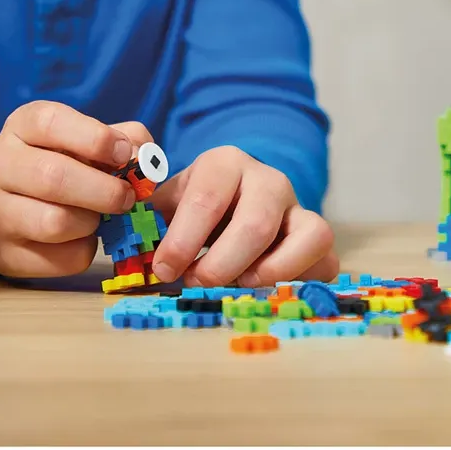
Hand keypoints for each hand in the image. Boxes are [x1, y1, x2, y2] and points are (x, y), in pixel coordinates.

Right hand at [0, 103, 151, 278]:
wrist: (4, 214)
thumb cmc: (58, 166)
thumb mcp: (84, 140)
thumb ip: (122, 138)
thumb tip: (144, 156)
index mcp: (21, 126)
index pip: (51, 123)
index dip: (95, 138)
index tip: (123, 154)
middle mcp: (0, 164)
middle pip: (54, 177)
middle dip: (104, 190)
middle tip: (126, 197)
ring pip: (55, 222)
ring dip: (92, 223)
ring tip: (98, 217)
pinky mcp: (7, 253)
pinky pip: (61, 258)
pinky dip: (84, 250)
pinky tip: (81, 238)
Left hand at [149, 146, 336, 288]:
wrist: (232, 198)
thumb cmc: (194, 209)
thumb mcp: (166, 205)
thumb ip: (146, 224)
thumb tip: (124, 251)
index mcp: (224, 164)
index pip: (206, 199)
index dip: (183, 240)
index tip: (165, 269)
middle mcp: (267, 179)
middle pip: (256, 224)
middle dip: (221, 263)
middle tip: (197, 282)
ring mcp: (298, 205)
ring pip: (310, 233)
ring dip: (270, 270)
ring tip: (239, 282)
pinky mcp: (318, 234)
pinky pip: (326, 256)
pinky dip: (299, 277)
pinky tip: (265, 285)